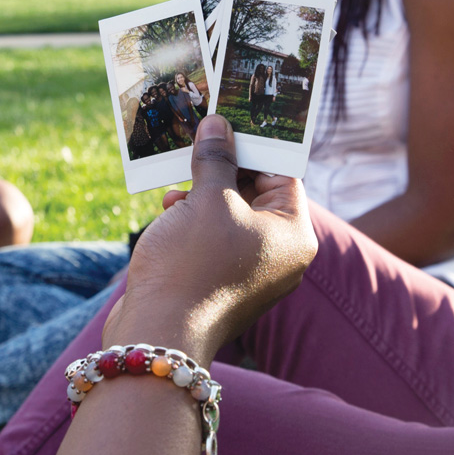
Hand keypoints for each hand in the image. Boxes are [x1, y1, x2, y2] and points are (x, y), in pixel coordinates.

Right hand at [105, 116, 316, 358]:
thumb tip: (218, 125)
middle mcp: (280, 255)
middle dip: (223, 168)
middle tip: (197, 142)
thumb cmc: (193, 265)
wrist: (159, 333)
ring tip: (175, 183)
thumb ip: (216, 159)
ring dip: (203, 193)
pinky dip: (195, 219)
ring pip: (231, 215)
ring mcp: (251, 272)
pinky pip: (214, 238)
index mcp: (294, 235)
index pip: (283, 174)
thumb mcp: (207, 200)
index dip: (254, 145)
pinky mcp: (221, 283)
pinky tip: (170, 210)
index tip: (228, 121)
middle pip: (257, 193)